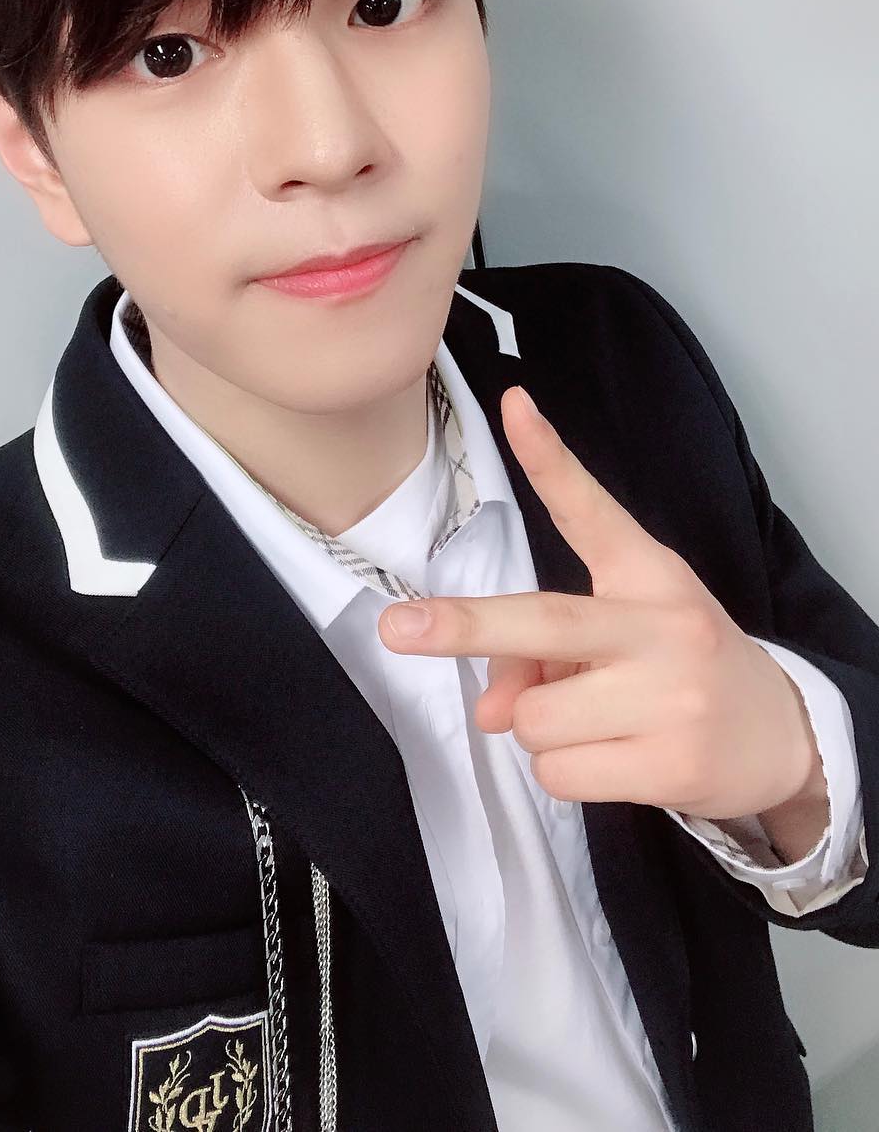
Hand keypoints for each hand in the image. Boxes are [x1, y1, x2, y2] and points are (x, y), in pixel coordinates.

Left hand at [377, 384, 821, 819]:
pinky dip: (564, 772)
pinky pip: (558, 773)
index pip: (593, 510)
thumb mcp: (624, 641)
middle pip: (544, 623)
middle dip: (463, 626)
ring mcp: (671, 698)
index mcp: (649, 575)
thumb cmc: (680, 668)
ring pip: (535, 718)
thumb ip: (545, 655)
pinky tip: (615, 758)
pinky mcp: (673, 765)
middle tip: (398, 629)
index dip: (550, 460)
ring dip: (541, 728)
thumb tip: (490, 712)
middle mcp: (663, 626)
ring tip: (596, 722)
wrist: (783, 734)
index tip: (514, 407)